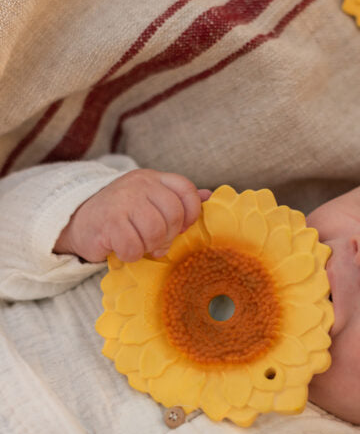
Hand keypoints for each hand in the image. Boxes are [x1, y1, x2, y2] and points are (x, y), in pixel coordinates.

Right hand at [54, 169, 210, 261]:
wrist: (77, 220)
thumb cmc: (120, 215)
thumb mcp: (149, 201)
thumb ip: (177, 199)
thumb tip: (209, 196)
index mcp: (153, 179)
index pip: (185, 190)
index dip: (190, 213)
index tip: (181, 228)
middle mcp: (139, 184)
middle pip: (174, 214)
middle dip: (168, 235)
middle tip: (155, 242)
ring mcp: (122, 200)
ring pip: (155, 231)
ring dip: (149, 246)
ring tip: (139, 245)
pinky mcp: (108, 221)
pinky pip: (133, 246)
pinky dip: (130, 254)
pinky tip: (122, 249)